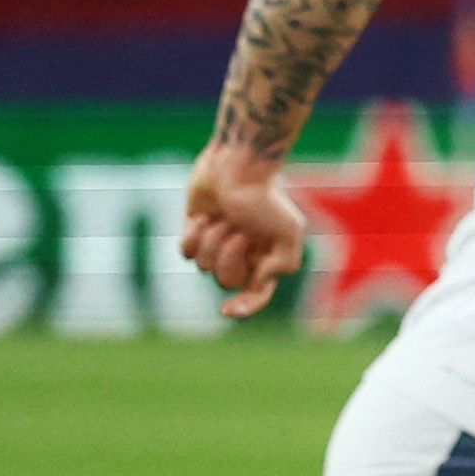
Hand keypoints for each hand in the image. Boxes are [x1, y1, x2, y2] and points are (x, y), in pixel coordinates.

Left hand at [181, 142, 305, 317]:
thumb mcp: (289, 232)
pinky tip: (203, 218)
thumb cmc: (266, 197)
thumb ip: (282, 265)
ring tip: (222, 217)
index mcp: (267, 258)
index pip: (256, 294)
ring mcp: (217, 243)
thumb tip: (256, 282)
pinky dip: (193, 236)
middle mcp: (242, 255)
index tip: (226, 311)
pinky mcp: (194, 230)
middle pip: (226, 279)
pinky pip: (185, 252)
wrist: (238, 164)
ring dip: (213, 240)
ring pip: (203, 266)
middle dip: (229, 255)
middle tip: (238, 230)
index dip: (244, 306)